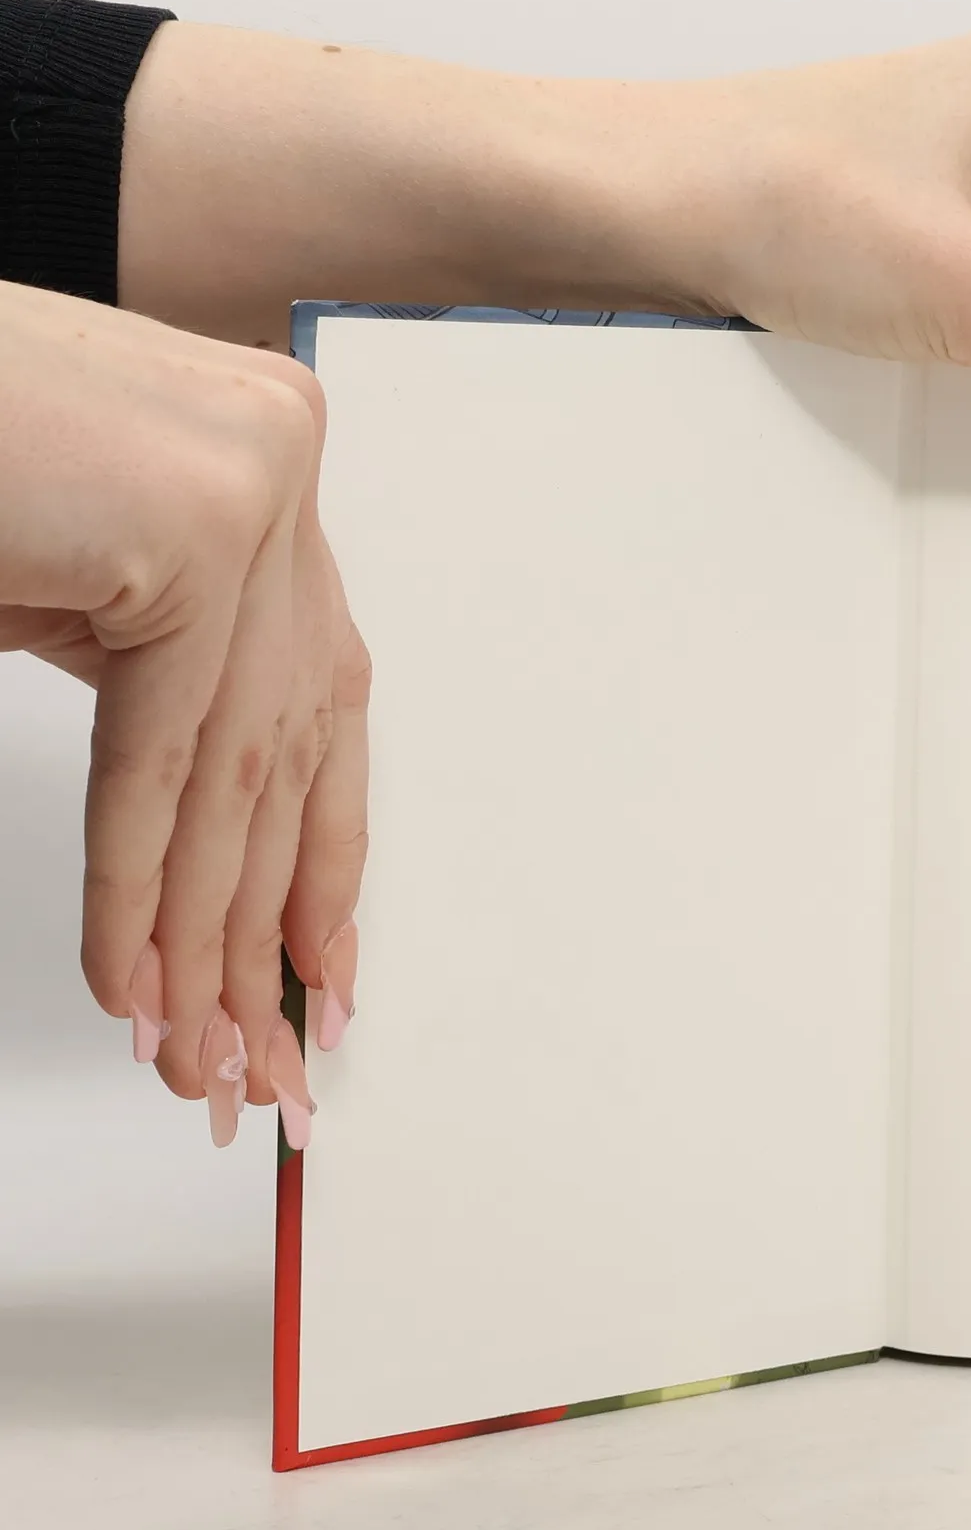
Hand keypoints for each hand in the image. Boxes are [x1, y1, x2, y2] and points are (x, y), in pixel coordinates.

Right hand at [0, 282, 367, 1145]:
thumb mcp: (85, 589)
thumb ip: (173, 680)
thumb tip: (222, 849)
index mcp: (270, 473)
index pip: (321, 704)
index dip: (324, 854)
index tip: (325, 974)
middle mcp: (282, 469)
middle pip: (289, 750)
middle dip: (268, 926)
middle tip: (262, 1060)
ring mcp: (249, 488)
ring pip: (237, 772)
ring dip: (203, 938)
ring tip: (192, 1057)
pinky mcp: (190, 527)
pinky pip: (163, 755)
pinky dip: (136, 884)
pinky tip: (132, 985)